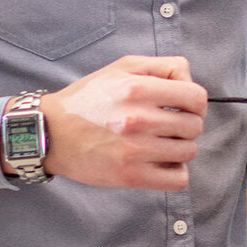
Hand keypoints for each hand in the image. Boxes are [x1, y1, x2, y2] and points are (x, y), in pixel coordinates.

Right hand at [36, 55, 207, 191]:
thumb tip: (190, 82)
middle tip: (168, 127)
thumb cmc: (89, 98)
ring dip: (180, 149)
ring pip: (189, 152)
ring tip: (161, 144)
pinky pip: (178, 179)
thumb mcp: (124, 67)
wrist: (49, 133)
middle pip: (195, 127)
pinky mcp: (130, 176)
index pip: (197, 98)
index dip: (195, 103)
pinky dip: (175, 173)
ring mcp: (134, 150)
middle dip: (186, 126)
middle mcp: (138, 119)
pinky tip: (161, 163)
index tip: (183, 107)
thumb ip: (164, 67)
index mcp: (138, 89)